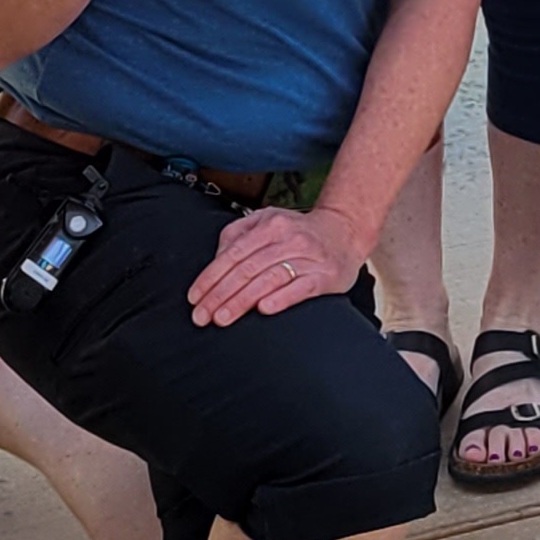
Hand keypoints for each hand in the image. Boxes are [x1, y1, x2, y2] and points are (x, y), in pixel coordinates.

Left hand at [187, 205, 360, 326]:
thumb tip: (216, 259)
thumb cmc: (299, 232)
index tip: (194, 298)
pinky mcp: (326, 276)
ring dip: (242, 300)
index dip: (210, 277)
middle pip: (247, 269)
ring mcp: (310, 257)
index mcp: (271, 225)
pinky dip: (281, 298)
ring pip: (269, 279)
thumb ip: (238, 234)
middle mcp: (290, 238)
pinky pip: (301, 288)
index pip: (233, 253)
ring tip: (222, 318)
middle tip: (201, 316)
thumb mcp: (267, 221)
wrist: (345, 232)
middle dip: (220, 295)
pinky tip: (264, 309)